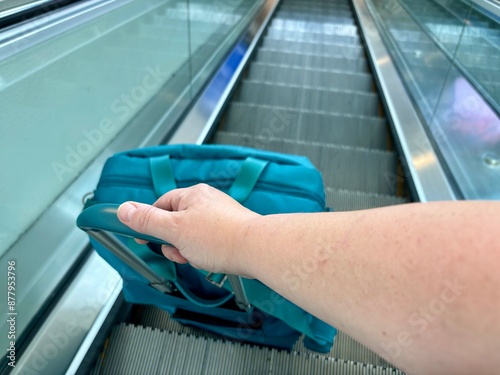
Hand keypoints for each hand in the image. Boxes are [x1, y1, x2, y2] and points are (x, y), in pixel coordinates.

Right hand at [117, 184, 258, 274]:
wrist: (256, 249)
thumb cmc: (218, 238)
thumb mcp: (174, 230)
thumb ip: (148, 220)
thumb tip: (124, 209)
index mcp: (192, 195)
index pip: (161, 205)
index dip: (149, 222)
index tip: (141, 237)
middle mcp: (207, 201)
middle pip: (176, 221)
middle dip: (172, 241)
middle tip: (178, 251)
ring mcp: (220, 216)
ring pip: (192, 234)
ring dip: (188, 249)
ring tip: (197, 257)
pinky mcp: (231, 230)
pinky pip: (208, 240)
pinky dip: (204, 251)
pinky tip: (210, 260)